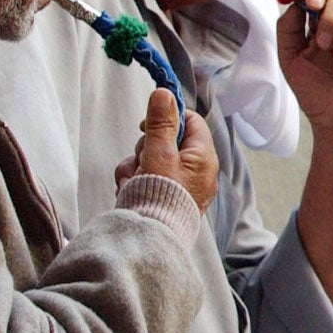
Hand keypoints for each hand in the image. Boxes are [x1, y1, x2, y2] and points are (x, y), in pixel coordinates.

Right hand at [114, 88, 217, 209]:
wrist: (149, 239)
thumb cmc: (158, 196)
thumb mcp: (158, 154)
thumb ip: (160, 123)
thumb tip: (164, 93)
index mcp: (203, 157)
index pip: (191, 122)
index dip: (167, 118)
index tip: (146, 125)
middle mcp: (199, 171)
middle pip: (168, 141)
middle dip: (146, 148)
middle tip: (141, 160)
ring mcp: (184, 186)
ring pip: (154, 160)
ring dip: (136, 166)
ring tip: (132, 181)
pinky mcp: (169, 199)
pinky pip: (150, 179)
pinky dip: (136, 181)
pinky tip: (129, 191)